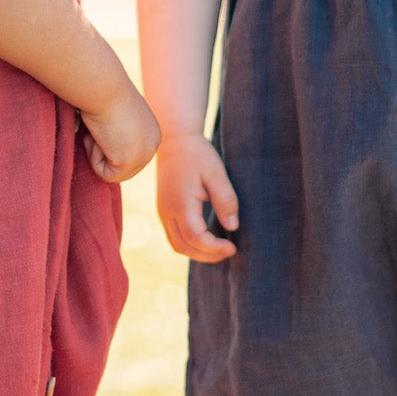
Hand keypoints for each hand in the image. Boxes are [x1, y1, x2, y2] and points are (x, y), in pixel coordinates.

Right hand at [80, 85, 159, 182]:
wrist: (103, 87)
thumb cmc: (105, 94)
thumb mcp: (118, 115)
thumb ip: (120, 132)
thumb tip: (106, 144)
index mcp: (152, 133)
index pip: (131, 155)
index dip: (110, 146)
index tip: (104, 126)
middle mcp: (153, 145)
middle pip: (125, 168)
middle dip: (105, 152)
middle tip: (98, 129)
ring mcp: (144, 155)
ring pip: (114, 173)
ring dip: (98, 154)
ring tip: (98, 132)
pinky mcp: (129, 161)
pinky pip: (105, 174)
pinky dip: (94, 158)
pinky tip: (96, 137)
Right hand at [156, 134, 238, 261]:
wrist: (174, 140)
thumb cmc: (198, 154)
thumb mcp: (216, 173)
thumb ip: (225, 200)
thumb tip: (232, 227)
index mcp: (180, 203)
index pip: (196, 238)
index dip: (215, 248)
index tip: (233, 247)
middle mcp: (167, 211)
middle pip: (183, 247)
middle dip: (206, 255)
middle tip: (228, 252)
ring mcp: (162, 211)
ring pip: (176, 244)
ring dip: (197, 253)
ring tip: (219, 250)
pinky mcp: (163, 209)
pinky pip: (174, 236)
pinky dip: (189, 244)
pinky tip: (206, 239)